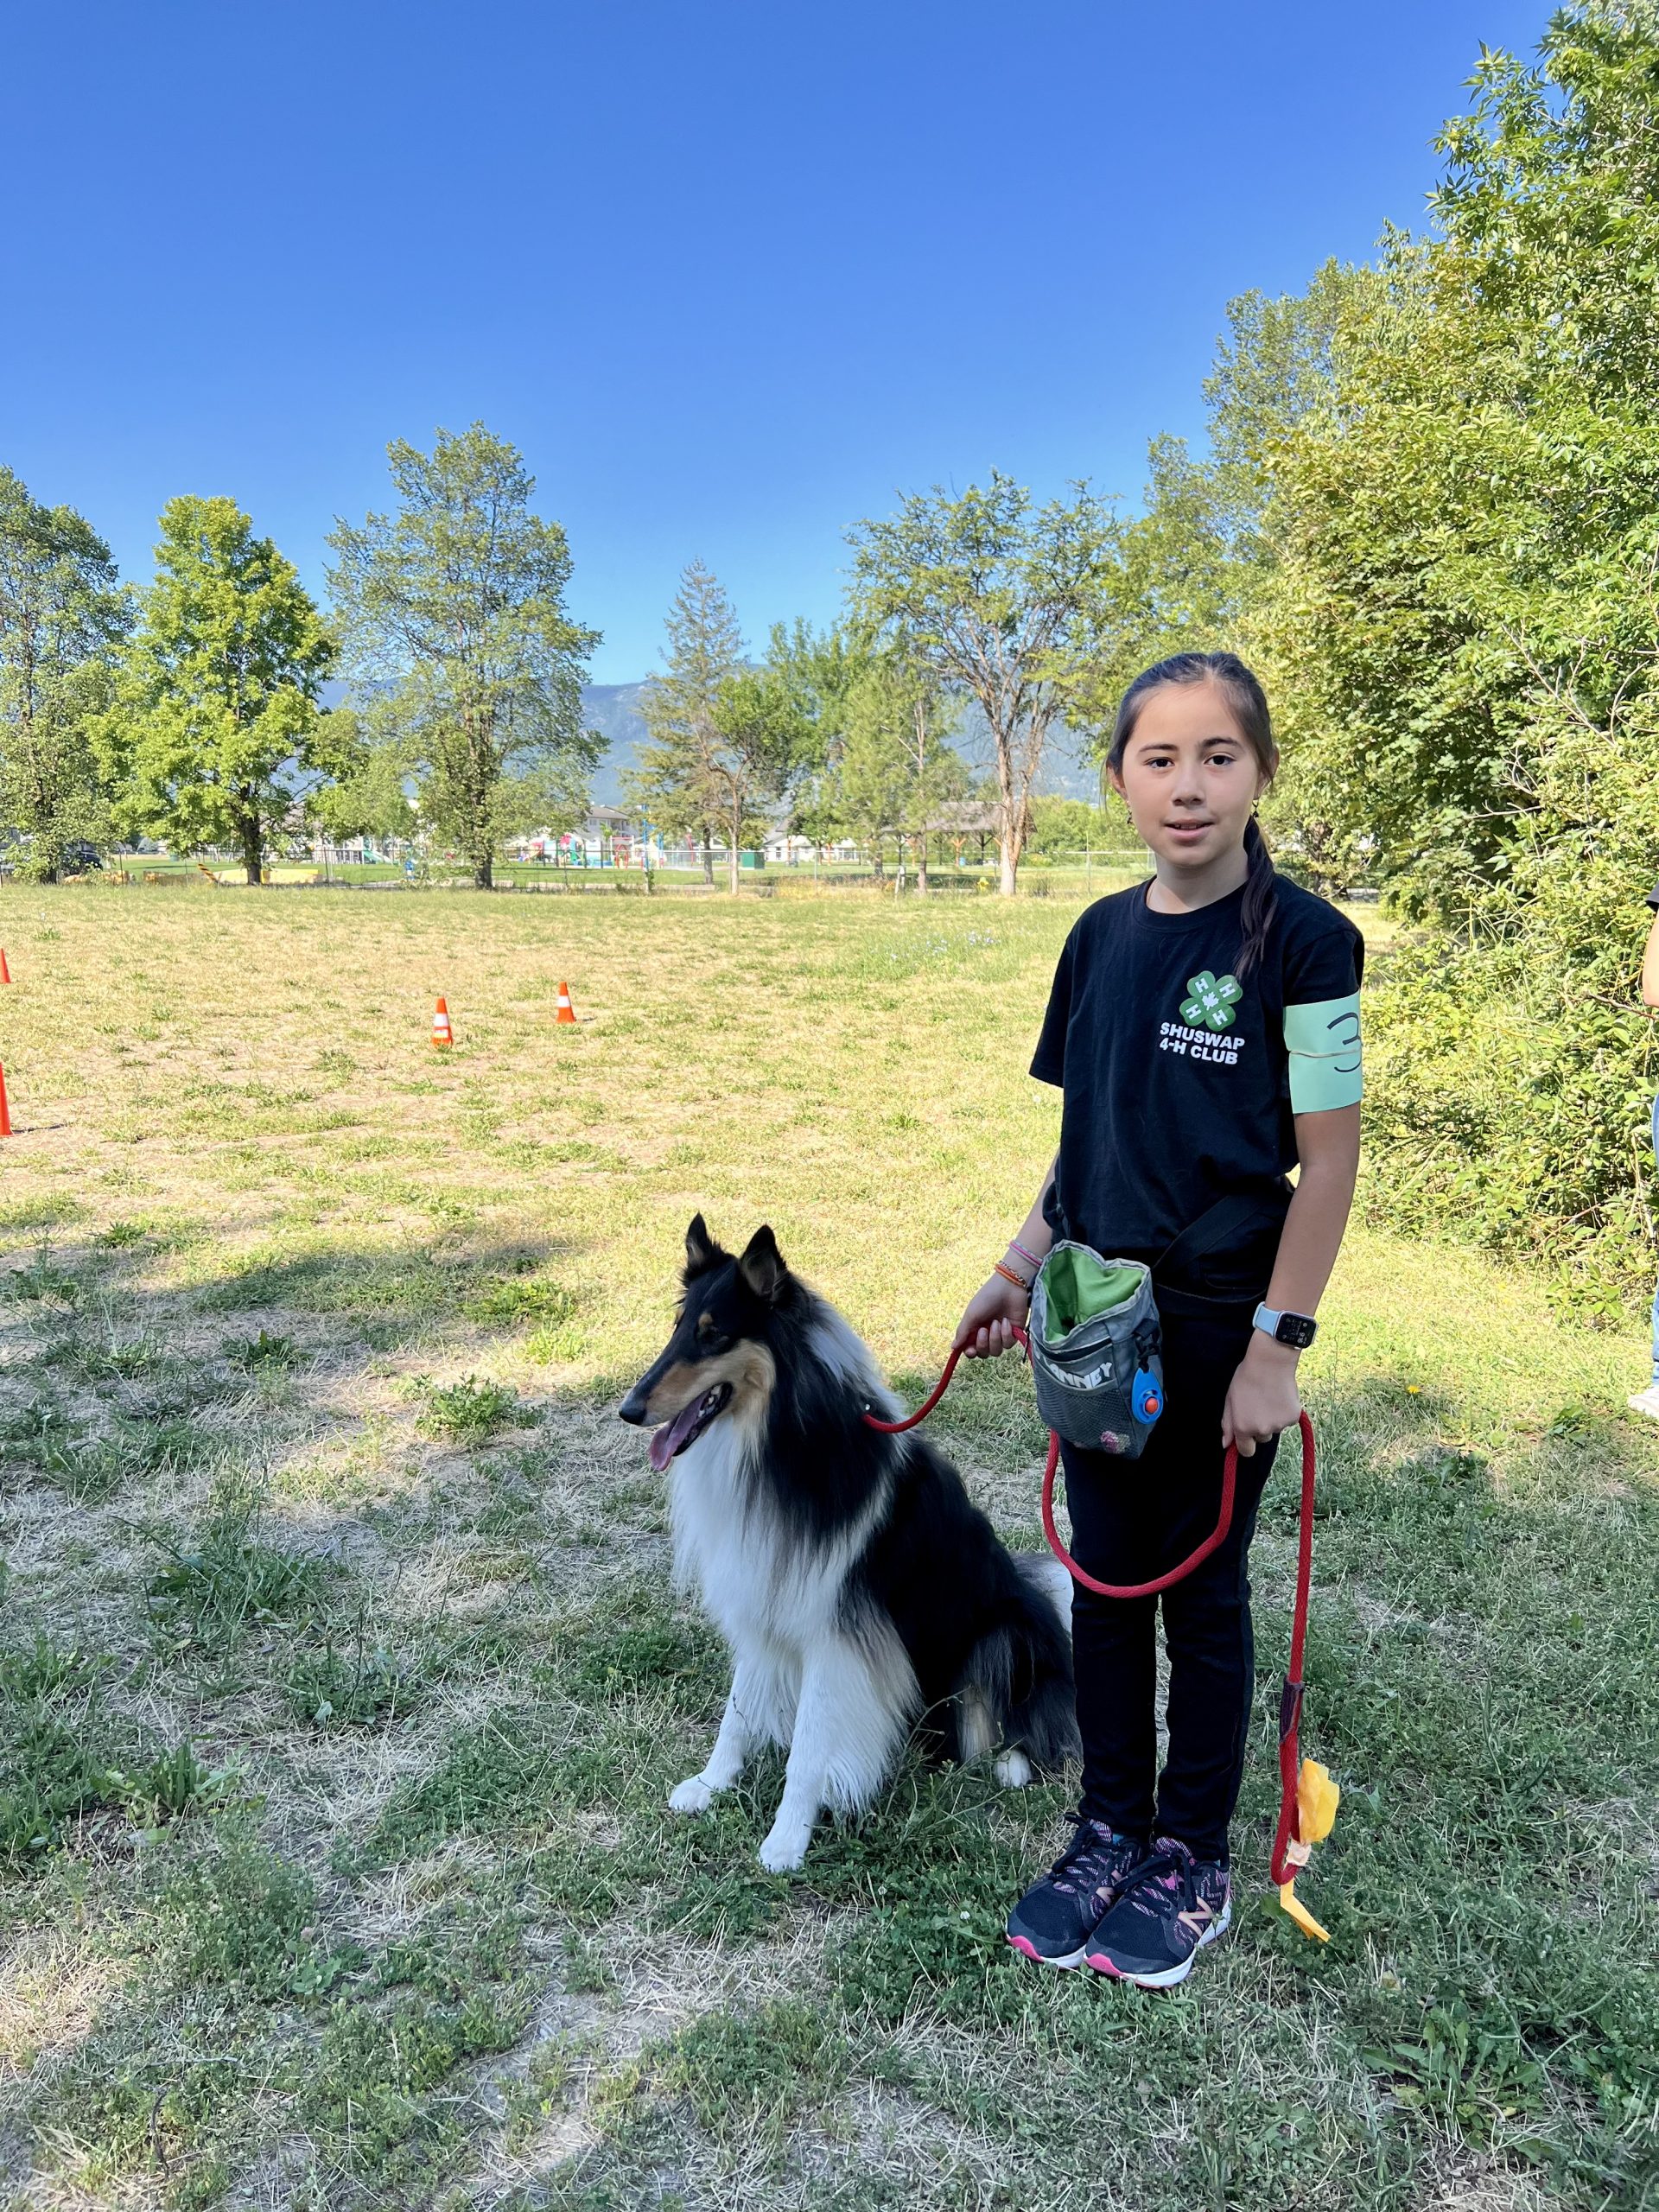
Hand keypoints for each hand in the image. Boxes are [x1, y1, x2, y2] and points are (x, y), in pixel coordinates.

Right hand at [952, 1273, 1028, 1358]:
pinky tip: (1006, 1321)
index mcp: (974, 1329)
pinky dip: (1006, 1334)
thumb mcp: (971, 1314)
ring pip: (996, 1351)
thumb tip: (953, 1347)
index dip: (970, 1352)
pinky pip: (1008, 1344)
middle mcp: (987, 1334)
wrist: (1009, 1288)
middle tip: (983, 1330)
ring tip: (996, 1322)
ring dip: (995, 1338)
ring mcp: (1001, 1335)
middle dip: (983, 1344)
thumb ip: (963, 1332)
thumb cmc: (987, 1298)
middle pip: (983, 1353)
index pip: (970, 1348)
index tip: (971, 1350)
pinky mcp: (1014, 1333)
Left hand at [1222, 1334, 1301, 1457]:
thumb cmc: (1246, 1378)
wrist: (1270, 1362)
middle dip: (1260, 1428)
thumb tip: (1226, 1444)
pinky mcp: (1293, 1418)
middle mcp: (1261, 1430)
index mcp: (1243, 1427)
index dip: (1246, 1444)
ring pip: (1275, 1429)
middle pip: (1262, 1438)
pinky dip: (1285, 1412)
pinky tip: (1280, 1396)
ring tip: (1269, 1398)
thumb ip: (1227, 1424)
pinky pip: (1287, 1421)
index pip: (1246, 1451)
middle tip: (1259, 1406)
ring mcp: (1278, 1425)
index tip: (1248, 1436)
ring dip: (1272, 1420)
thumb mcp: (1230, 1399)